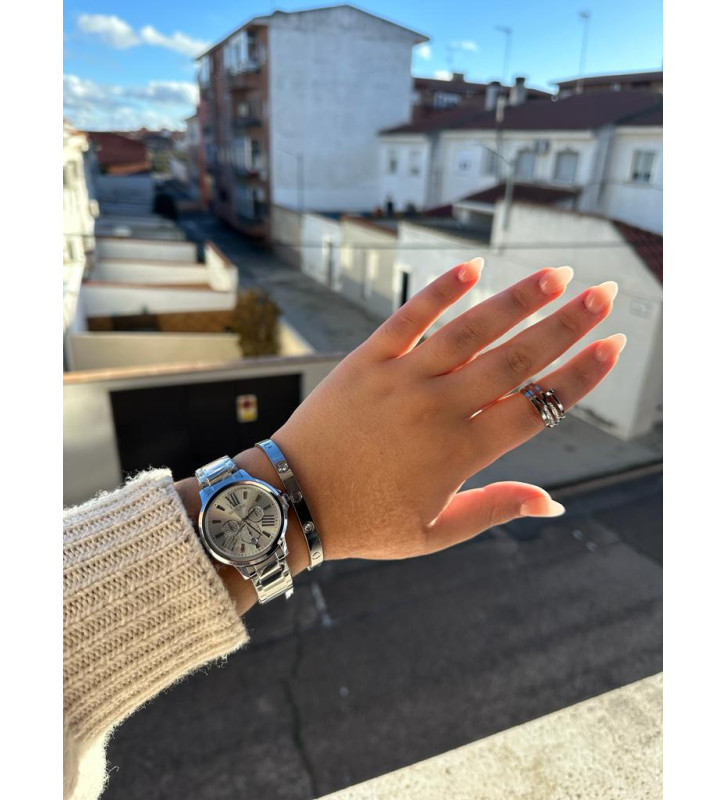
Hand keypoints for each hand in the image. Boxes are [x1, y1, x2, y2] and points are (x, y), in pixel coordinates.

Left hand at [265, 259, 623, 561]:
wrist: (289, 499)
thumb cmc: (364, 521)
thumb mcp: (433, 533)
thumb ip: (494, 509)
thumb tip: (553, 502)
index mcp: (460, 452)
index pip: (536, 405)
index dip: (579, 376)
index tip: (612, 346)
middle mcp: (438, 408)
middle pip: (515, 359)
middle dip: (566, 324)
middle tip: (604, 294)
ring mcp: (402, 379)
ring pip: (471, 332)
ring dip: (517, 300)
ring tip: (556, 275)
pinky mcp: (367, 360)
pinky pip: (409, 317)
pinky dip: (440, 292)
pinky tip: (472, 268)